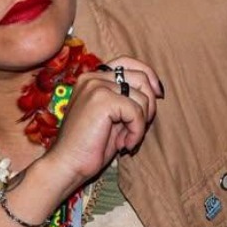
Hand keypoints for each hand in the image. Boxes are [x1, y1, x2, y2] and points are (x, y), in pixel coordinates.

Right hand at [46, 57, 161, 186]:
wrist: (67, 164)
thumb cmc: (90, 146)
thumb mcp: (113, 117)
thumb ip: (127, 99)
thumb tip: (155, 90)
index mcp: (92, 78)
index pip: (127, 62)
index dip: (148, 75)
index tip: (158, 94)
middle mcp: (92, 77)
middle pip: (140, 77)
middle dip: (149, 105)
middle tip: (139, 128)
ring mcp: (96, 86)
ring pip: (142, 96)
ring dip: (142, 123)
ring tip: (127, 139)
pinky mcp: (102, 100)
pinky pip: (136, 112)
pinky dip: (137, 131)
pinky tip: (124, 144)